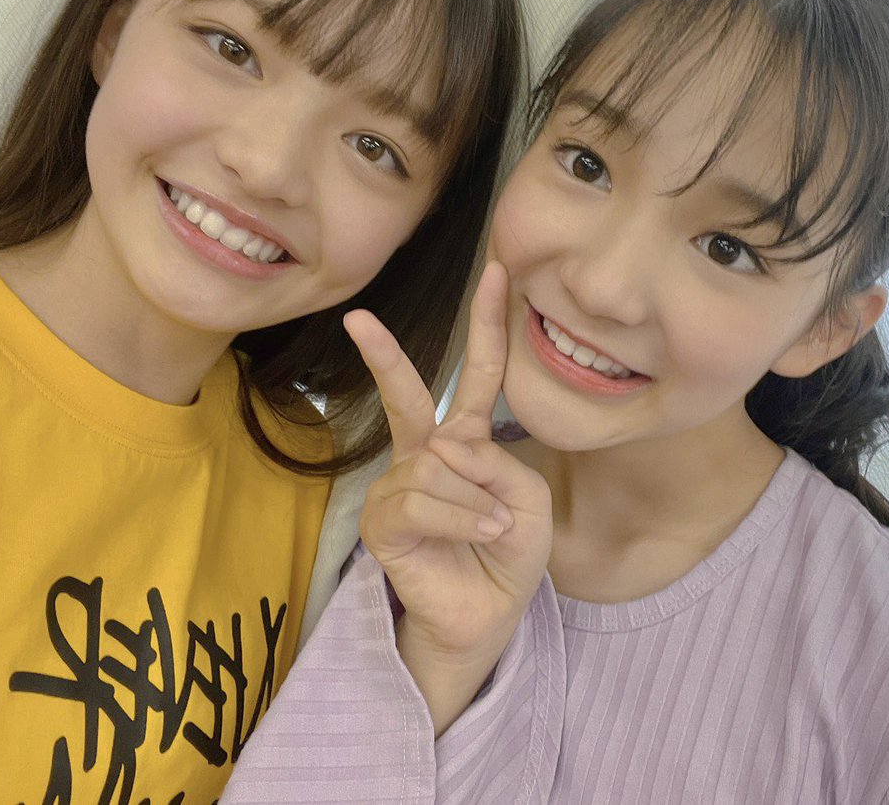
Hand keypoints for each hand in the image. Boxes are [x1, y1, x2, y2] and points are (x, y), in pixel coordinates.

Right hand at [344, 262, 552, 731]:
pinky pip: (424, 501)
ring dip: (476, 501)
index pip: (478, 378)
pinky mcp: (382, 522)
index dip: (487, 327)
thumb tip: (446, 445)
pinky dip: (462, 519)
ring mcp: (398, 487)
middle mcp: (426, 457)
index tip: (495, 272)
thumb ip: (501, 463)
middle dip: (386, 357)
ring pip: (437, 466)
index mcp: (466, 443)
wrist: (488, 617)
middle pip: (407, 396)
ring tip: (491, 531)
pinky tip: (478, 537)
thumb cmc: (509, 555)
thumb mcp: (529, 502)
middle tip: (359, 320)